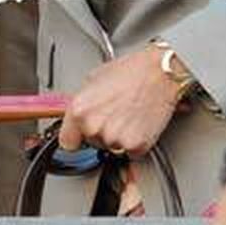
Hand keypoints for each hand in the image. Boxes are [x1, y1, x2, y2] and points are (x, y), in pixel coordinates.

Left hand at [57, 46, 181, 156]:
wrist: (158, 73)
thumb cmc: (129, 72)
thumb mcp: (92, 81)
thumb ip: (82, 104)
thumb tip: (78, 115)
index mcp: (78, 111)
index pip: (67, 142)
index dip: (75, 138)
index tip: (80, 135)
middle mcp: (94, 127)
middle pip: (91, 142)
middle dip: (100, 131)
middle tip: (113, 113)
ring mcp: (115, 139)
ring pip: (111, 148)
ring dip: (118, 137)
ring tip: (127, 114)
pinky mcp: (136, 146)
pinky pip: (131, 152)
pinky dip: (135, 142)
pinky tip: (138, 123)